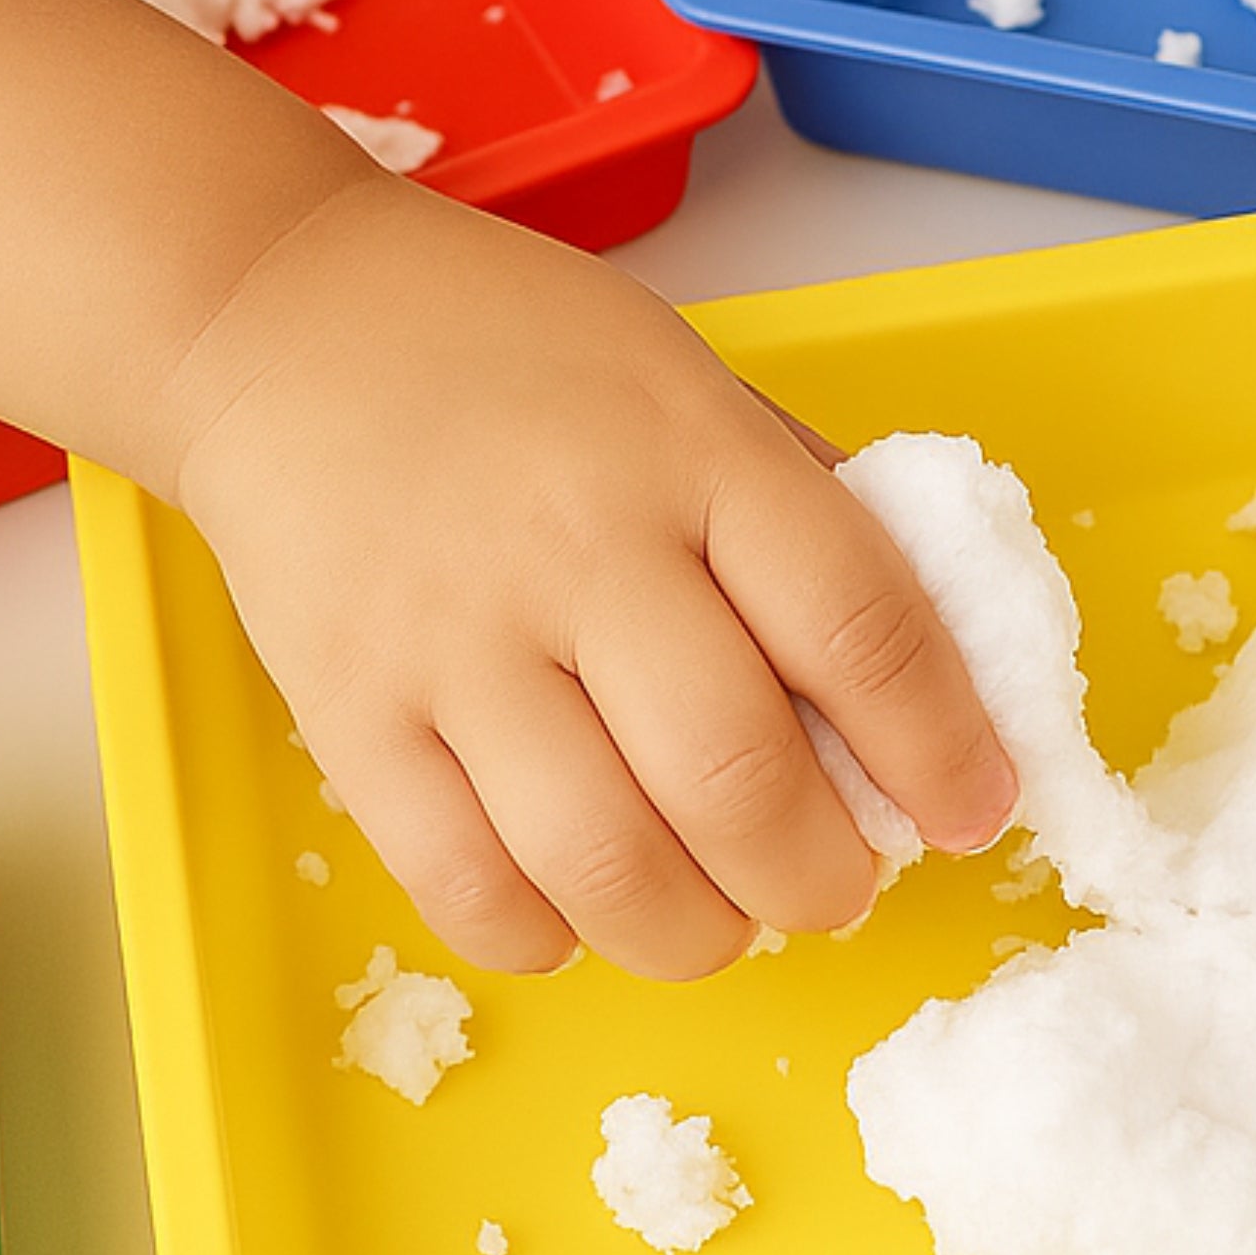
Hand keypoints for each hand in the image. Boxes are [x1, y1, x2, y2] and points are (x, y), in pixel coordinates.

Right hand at [161, 172, 1016, 979]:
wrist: (280, 317)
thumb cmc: (521, 360)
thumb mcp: (698, 387)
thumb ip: (806, 516)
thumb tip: (928, 682)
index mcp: (697, 456)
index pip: (860, 628)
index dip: (940, 750)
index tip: (975, 812)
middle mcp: (578, 548)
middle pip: (736, 777)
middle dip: (822, 877)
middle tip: (836, 884)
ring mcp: (454, 639)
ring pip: (605, 861)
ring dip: (698, 932)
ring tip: (722, 917)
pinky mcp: (347, 713)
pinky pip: (466, 887)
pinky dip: (550, 936)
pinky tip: (583, 908)